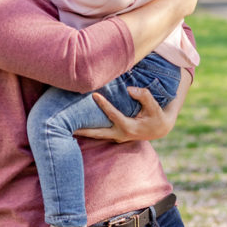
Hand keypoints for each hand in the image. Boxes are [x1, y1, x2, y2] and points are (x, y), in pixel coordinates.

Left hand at [75, 68, 190, 141]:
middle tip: (67, 127)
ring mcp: (117, 137)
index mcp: (129, 127)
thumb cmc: (157, 115)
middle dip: (83, 130)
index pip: (113, 115)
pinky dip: (90, 130)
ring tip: (66, 128)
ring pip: (97, 135)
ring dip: (83, 132)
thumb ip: (144, 96)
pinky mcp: (115, 135)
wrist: (160, 128)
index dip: (103, 104)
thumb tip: (129, 89)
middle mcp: (120, 135)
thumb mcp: (154, 106)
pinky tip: (78, 125)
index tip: (94, 94)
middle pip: (98, 134)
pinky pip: (100, 133)